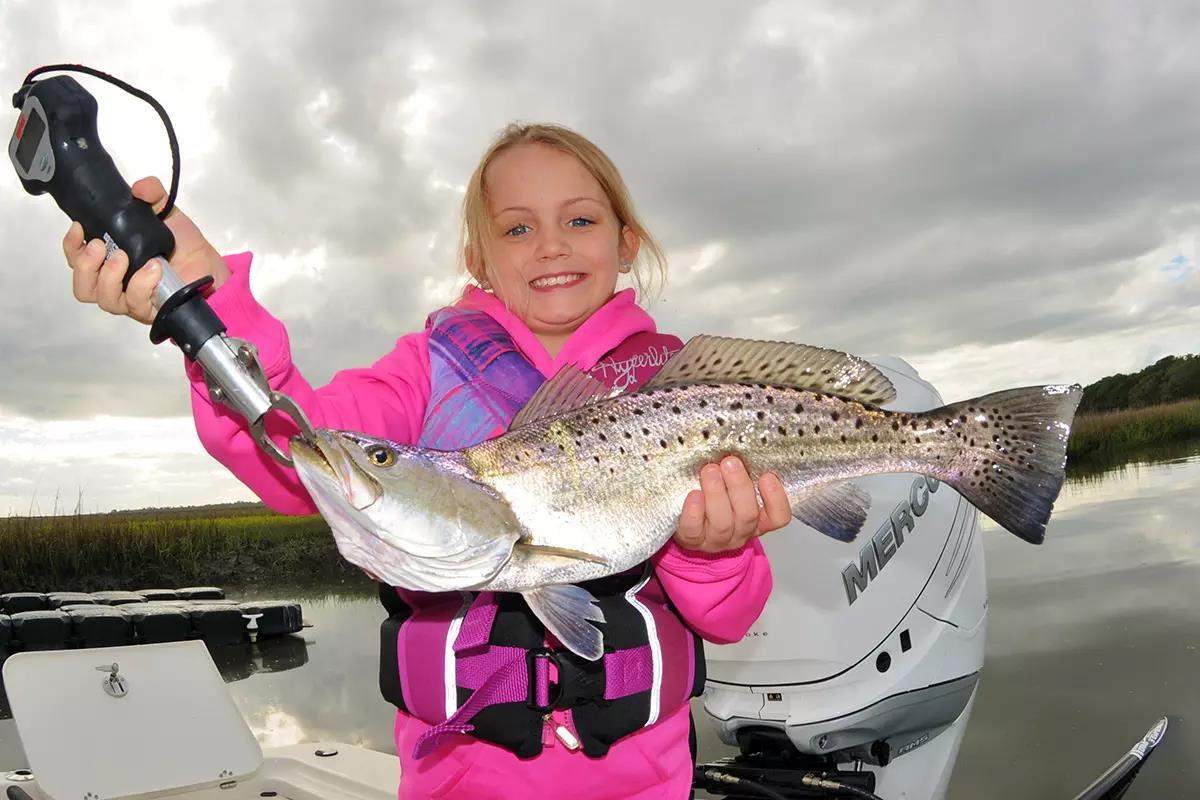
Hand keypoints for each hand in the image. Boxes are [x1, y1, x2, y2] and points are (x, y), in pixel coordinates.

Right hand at [63, 176, 229, 324]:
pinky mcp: (151, 310)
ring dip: (110, 276)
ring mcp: (132, 299)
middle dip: (85, 265)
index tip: (78, 227)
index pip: (76, 259)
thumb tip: (139, 188)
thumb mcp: (166, 212)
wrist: (209, 266)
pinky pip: (135, 303)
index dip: (71, 246)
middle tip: (101, 246)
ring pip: (104, 299)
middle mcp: (116, 282)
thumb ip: (153, 194)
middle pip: (83, 287)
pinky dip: (140, 284)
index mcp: (110, 259)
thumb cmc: (183, 244)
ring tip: (125, 257)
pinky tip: (153, 269)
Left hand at [673, 456, 791, 552]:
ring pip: (722, 523)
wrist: (686, 523)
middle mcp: (740, 531)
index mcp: (758, 519)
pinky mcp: (692, 540)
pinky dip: (694, 512)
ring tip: (709, 471)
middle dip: (739, 487)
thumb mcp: (733, 484)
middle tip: (730, 463)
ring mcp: (716, 539)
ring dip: (716, 494)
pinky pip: (694, 530)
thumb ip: (743, 470)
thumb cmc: (715, 496)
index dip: (776, 499)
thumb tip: (741, 441)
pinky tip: (694, 494)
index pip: (778, 517)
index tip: (768, 476)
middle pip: (747, 515)